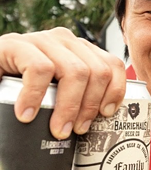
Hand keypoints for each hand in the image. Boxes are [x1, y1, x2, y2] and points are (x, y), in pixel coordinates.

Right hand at [0, 28, 126, 139]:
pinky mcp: (16, 45)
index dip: (115, 90)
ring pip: (75, 71)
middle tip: (77, 129)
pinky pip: (39, 69)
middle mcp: (64, 41)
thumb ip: (74, 94)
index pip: (111, 64)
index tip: (107, 114)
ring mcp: (41, 40)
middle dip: (90, 105)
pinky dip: (35, 96)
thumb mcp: (54, 88)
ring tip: (57, 129)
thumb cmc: (19, 86)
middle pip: (97, 71)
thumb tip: (98, 121)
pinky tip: (27, 114)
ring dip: (69, 106)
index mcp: (78, 49)